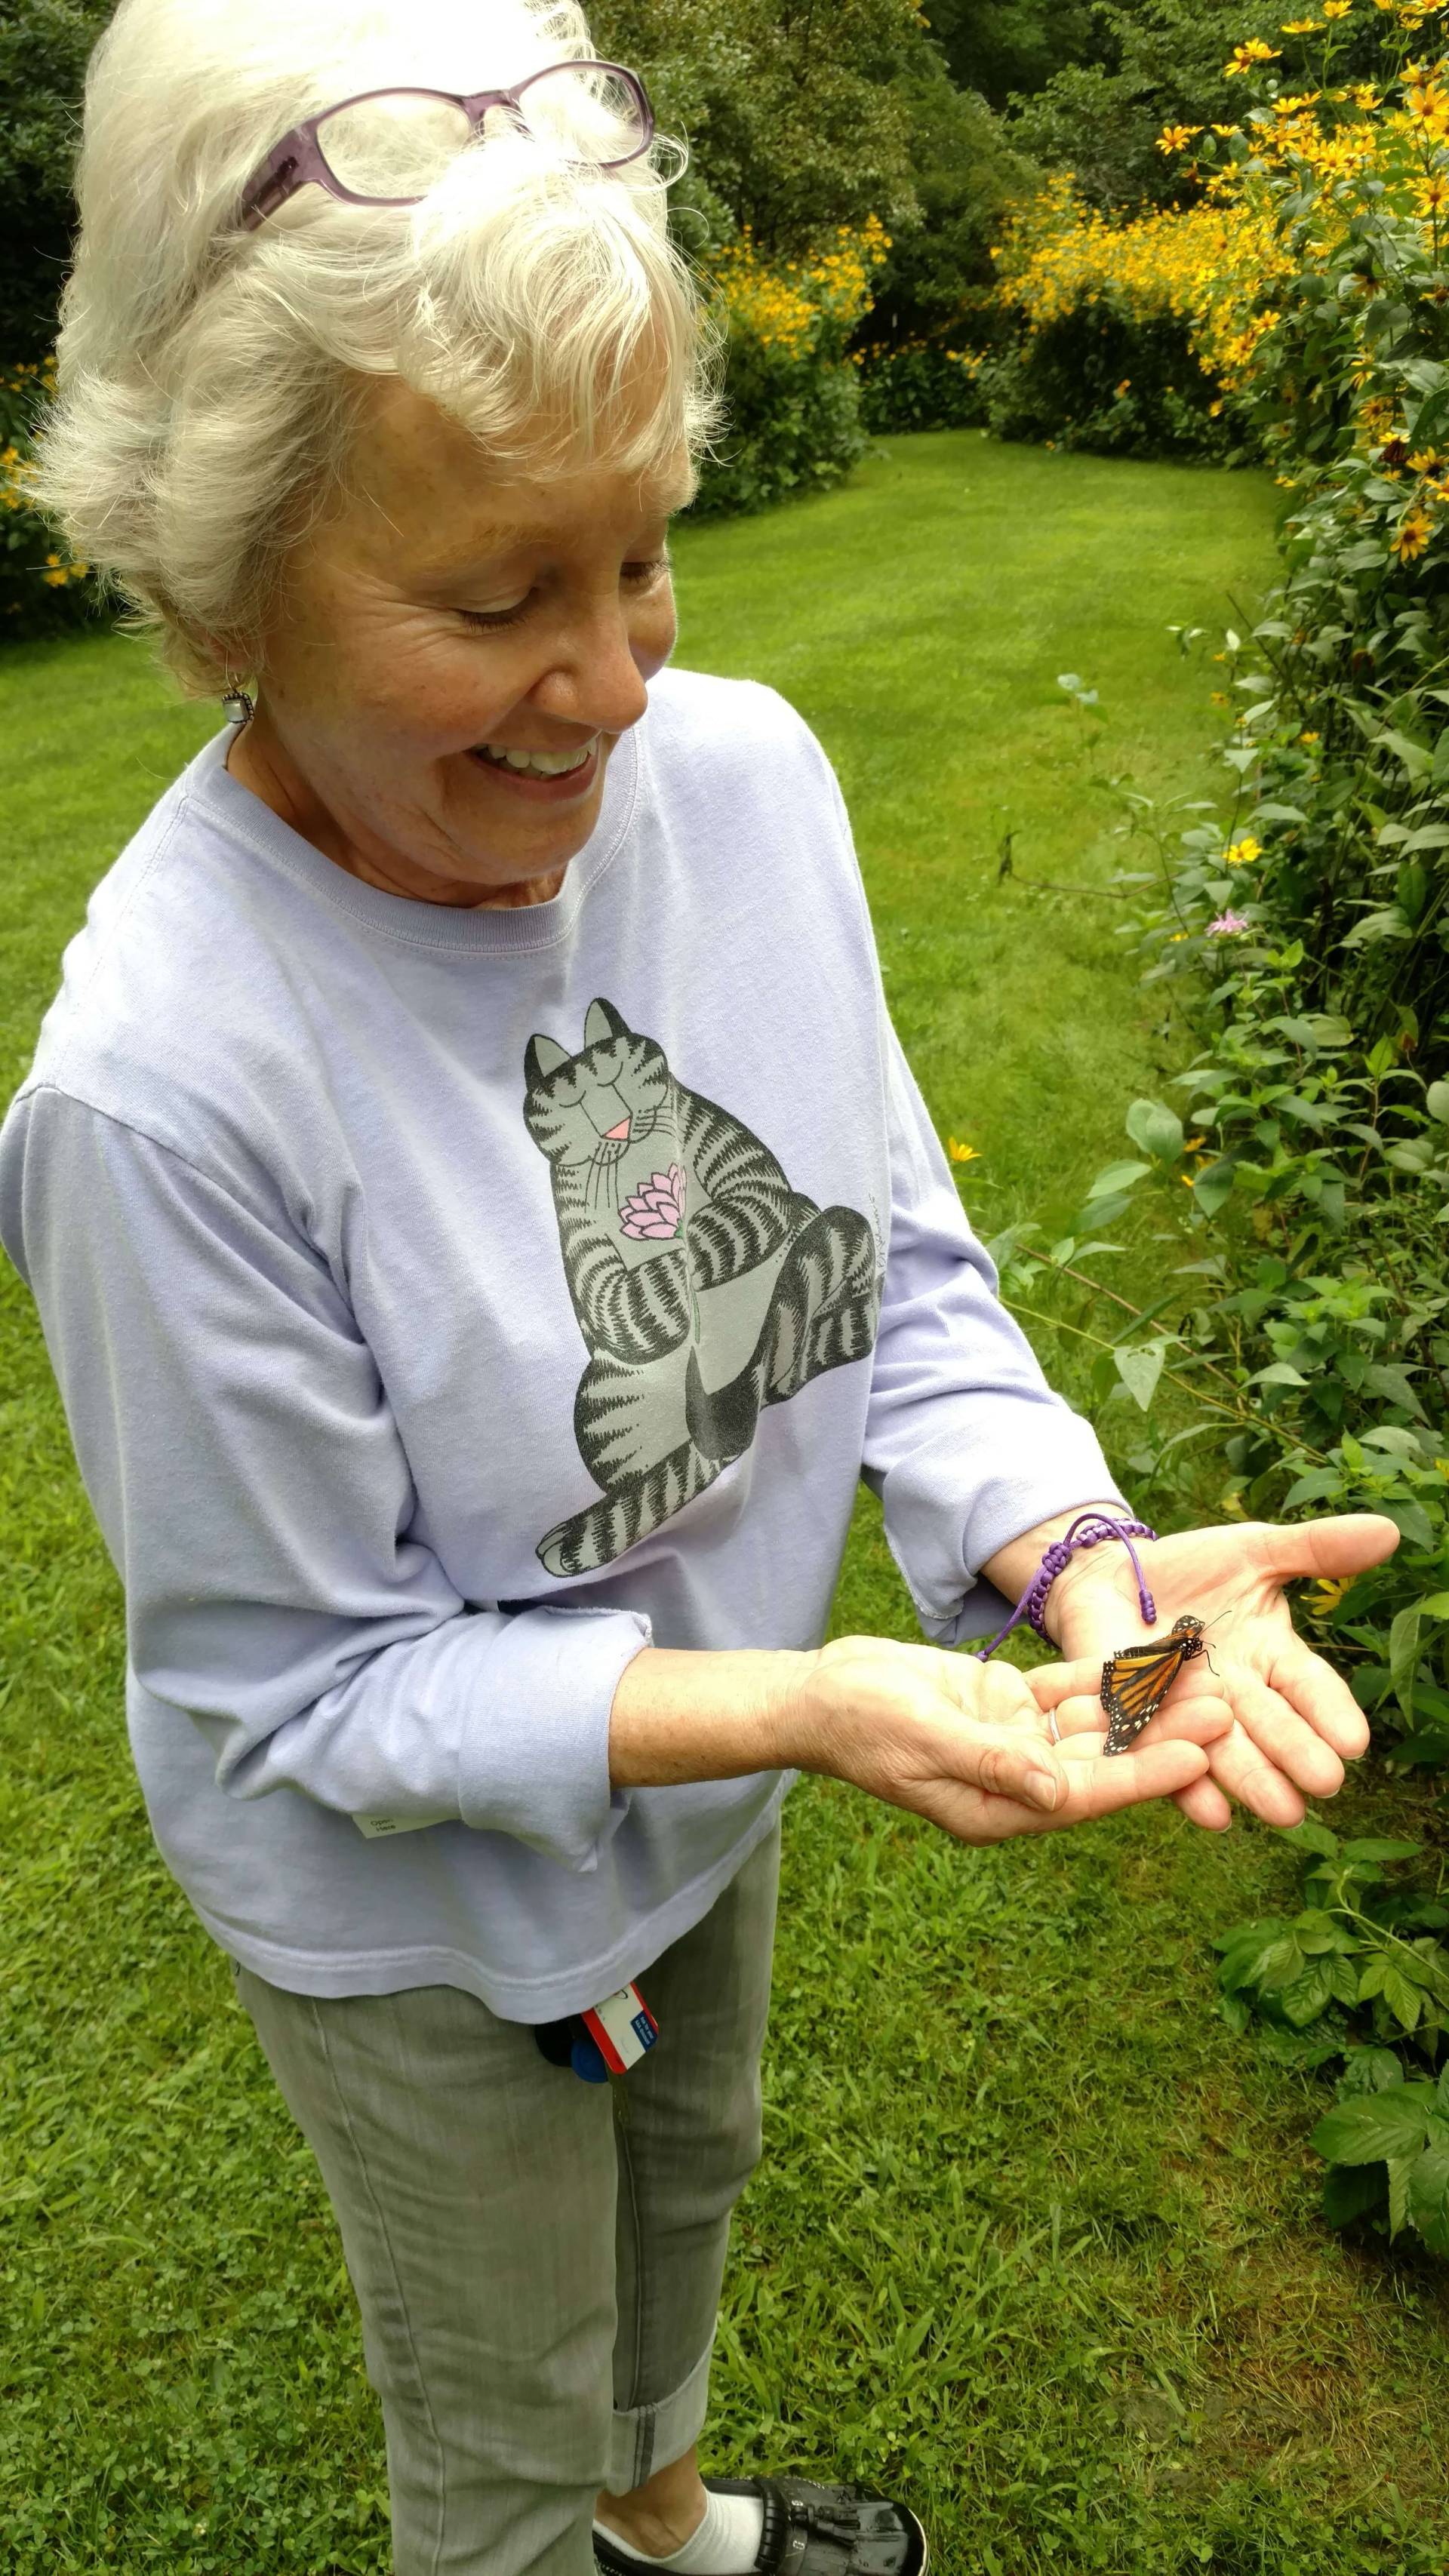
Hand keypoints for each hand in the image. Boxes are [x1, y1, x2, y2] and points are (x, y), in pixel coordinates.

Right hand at [792, 1633, 1225, 1845]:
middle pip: (1105, 1759)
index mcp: (999, 1810)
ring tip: (1204, 1678)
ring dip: (1145, 1703)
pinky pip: (1067, 1691)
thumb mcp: (923, 1740)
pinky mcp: (1007, 1702)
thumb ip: (991, 1763)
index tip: (1198, 1757)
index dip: (1144, 1776)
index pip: (1086, 1794)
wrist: (819, 1693)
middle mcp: (1018, 1779)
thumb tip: (1055, 1793)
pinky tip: (1151, 1656)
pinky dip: (1105, 1675)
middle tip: (1225, 1708)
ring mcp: (1015, 1739)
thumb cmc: (860, 1724)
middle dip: (1163, 1736)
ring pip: (1095, 1723)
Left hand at [1043, 1514, 1398, 1832]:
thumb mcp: (1252, 1549)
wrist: (1110, 1575)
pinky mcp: (1136, 1721)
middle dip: (1296, 1755)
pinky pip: (1162, 1756)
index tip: (1355, 1742)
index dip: (1330, 1712)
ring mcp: (1186, 1712)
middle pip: (1270, 1728)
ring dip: (1252, 1781)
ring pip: (1224, 1752)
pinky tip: (1208, 1813)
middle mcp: (1235, 1694)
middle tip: (1324, 1784)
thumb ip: (1314, 1549)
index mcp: (1270, 1656)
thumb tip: (1388, 1530)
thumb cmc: (1190, 1568)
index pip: (1308, 1687)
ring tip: (1281, 1810)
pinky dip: (1184, 1785)